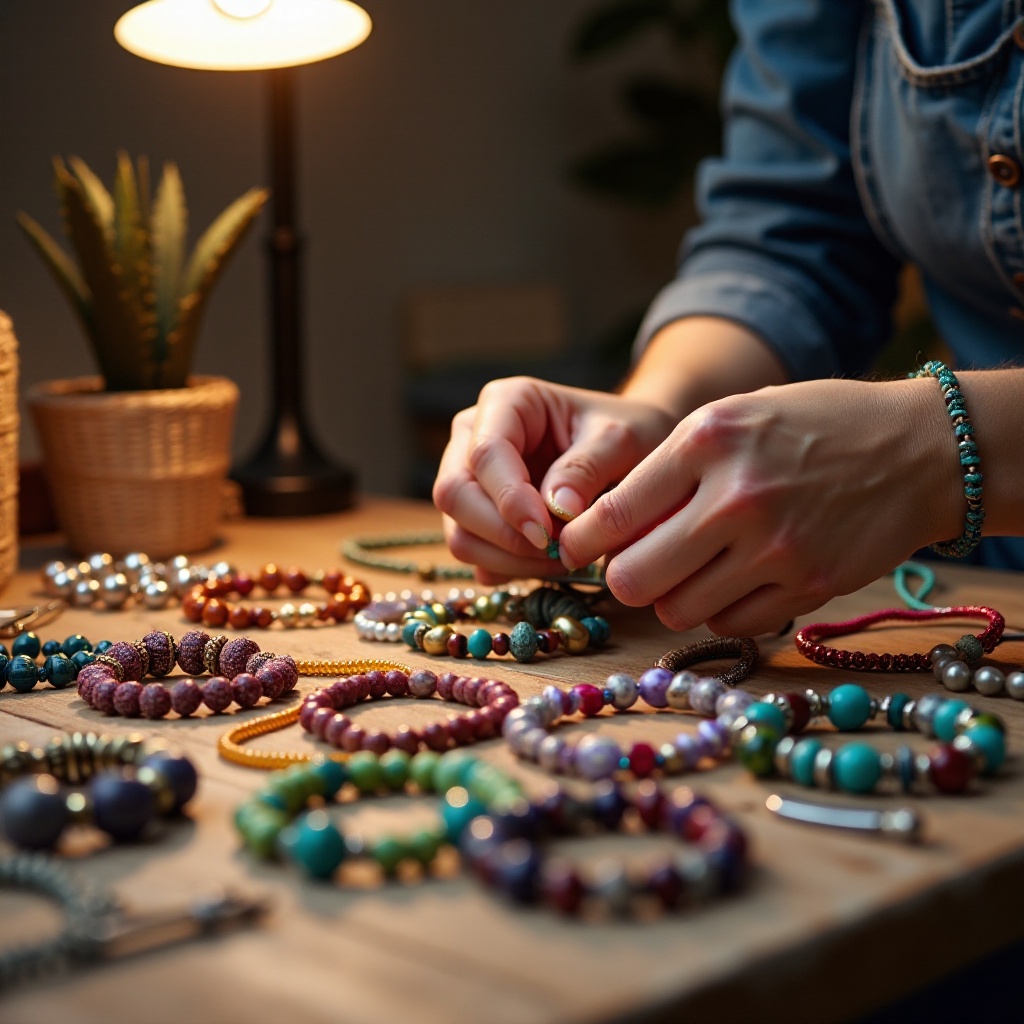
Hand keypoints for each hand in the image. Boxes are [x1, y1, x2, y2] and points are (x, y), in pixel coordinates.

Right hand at [432, 376, 675, 582]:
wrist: (627, 450)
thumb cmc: (624, 433)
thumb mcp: (620, 440)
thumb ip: (586, 468)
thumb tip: (555, 509)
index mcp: (506, 403)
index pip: (485, 453)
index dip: (509, 499)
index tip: (546, 533)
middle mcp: (473, 438)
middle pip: (455, 495)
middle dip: (503, 535)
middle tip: (558, 552)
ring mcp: (470, 481)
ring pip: (458, 532)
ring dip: (508, 559)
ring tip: (562, 559)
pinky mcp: (476, 519)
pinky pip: (474, 555)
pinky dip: (509, 569)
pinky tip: (549, 563)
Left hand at [559, 378, 961, 633]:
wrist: (918, 450)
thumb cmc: (812, 425)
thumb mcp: (732, 418)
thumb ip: (668, 469)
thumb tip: (606, 530)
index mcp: (707, 440)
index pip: (612, 513)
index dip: (581, 540)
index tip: (576, 546)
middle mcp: (737, 497)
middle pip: (633, 578)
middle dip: (619, 578)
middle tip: (629, 565)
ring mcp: (776, 548)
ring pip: (676, 610)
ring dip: (668, 596)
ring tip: (686, 570)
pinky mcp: (808, 586)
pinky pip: (729, 624)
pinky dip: (717, 610)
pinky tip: (731, 580)